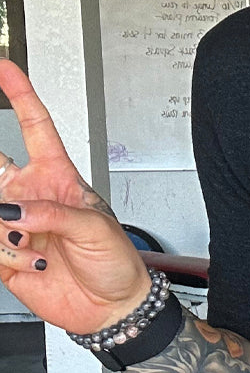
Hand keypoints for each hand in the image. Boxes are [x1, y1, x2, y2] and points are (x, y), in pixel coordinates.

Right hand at [0, 60, 150, 333]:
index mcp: (58, 179)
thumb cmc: (117, 263)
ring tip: (35, 247)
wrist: (113, 306)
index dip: (19, 94)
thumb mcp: (96, 229)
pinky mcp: (2, 255)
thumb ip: (53, 214)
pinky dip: (5, 255)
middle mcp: (29, 197)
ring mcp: (13, 224)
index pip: (35, 127)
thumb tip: (12, 211)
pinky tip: (30, 262)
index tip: (4, 66)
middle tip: (5, 197)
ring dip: (6, 232)